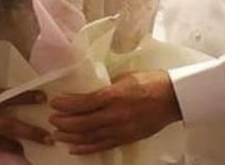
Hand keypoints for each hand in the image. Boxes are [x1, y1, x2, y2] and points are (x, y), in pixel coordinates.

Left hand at [49, 70, 181, 154]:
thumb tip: (89, 90)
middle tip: (52, 119)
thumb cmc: (149, 82)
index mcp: (113, 96)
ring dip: (71, 136)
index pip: (83, 103)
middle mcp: (114, 115)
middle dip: (64, 122)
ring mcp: (120, 129)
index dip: (66, 104)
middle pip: (82, 122)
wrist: (172, 98)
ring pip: (89, 136)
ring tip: (57, 135)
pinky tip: (74, 148)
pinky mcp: (126, 138)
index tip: (54, 103)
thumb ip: (106, 86)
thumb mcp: (124, 77)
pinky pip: (102, 146)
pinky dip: (86, 148)